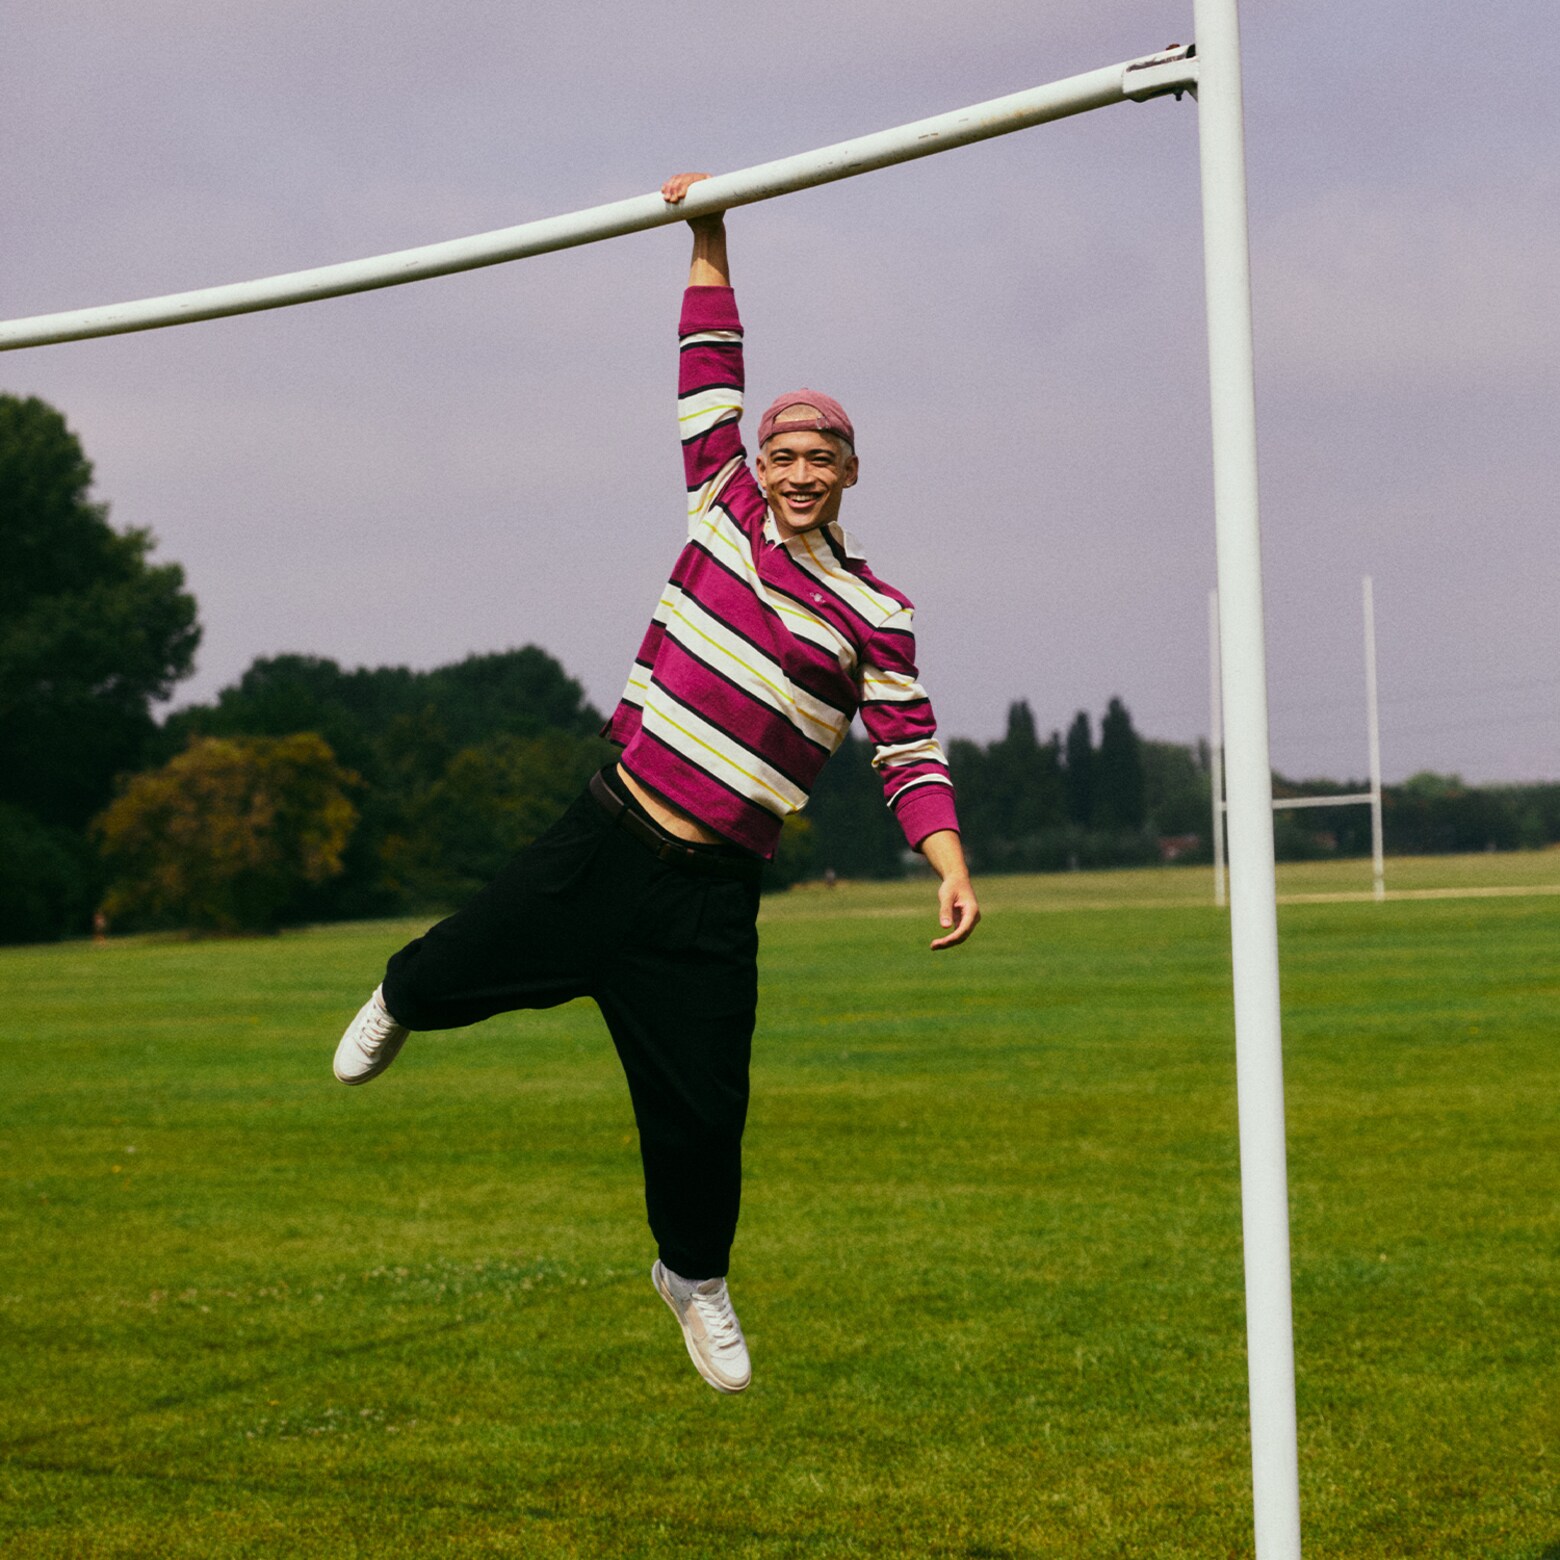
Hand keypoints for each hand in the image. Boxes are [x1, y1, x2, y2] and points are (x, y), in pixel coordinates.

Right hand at [661, 171, 722, 232]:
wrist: (706, 226)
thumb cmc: (712, 219)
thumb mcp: (716, 210)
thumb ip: (715, 204)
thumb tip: (715, 200)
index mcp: (707, 180)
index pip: (694, 178)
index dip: (685, 184)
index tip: (681, 196)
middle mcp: (697, 179)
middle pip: (683, 178)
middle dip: (675, 188)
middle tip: (672, 200)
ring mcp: (688, 184)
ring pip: (676, 180)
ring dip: (669, 188)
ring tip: (666, 199)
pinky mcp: (681, 189)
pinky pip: (672, 184)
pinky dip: (667, 187)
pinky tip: (663, 190)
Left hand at [920, 829, 979, 949]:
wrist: (957, 880)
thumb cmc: (952, 886)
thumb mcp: (946, 896)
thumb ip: (945, 910)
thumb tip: (944, 927)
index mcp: (972, 911)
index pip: (964, 929)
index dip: (953, 938)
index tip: (940, 943)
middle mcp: (973, 918)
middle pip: (963, 936)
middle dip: (949, 942)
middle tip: (933, 946)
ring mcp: (969, 921)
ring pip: (960, 937)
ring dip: (948, 943)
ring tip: (933, 946)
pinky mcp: (964, 922)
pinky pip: (957, 934)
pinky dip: (948, 939)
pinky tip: (938, 943)